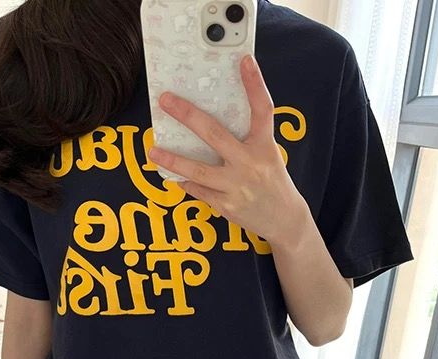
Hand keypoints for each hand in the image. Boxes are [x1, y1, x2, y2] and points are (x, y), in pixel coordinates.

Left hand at [147, 53, 308, 247]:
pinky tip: (173, 175)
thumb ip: (245, 139)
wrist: (284, 220)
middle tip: (166, 101)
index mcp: (264, 146)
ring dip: (172, 160)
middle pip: (215, 134)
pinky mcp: (226, 206)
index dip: (255, 84)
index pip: (262, 109)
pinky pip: (198, 190)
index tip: (245, 60)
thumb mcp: (267, 155)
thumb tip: (209, 122)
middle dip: (188, 115)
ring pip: (198, 171)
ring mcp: (236, 187)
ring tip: (152, 151)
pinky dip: (184, 182)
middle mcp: (250, 164)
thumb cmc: (271, 181)